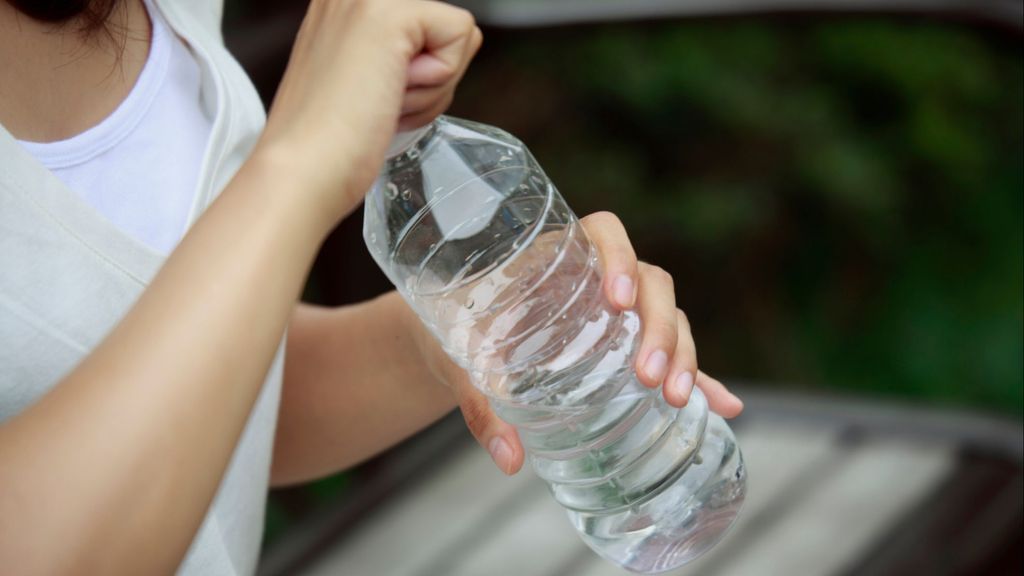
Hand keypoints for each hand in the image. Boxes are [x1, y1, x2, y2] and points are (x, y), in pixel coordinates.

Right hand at [253, 0, 481, 229]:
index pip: (429, 28)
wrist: (304, 170)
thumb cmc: (331, 144)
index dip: (425, 71)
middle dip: (434, 78)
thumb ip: (400, 56)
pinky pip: (461, 35)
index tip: (379, 95)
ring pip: (458, 34)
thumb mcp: (368, 79)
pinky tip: (392, 96)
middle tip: (382, 101)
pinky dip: (437, 81)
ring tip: (382, 102)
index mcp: (347, 5)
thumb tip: (446, 48)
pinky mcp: (390, 13)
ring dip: (433, 86)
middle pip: (448, 29)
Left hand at [418, 212, 743, 474]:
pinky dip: (700, 378)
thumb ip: (480, 405)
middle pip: (651, 283)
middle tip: (647, 376)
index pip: (605, 232)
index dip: (619, 257)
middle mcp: (596, 276)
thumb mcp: (460, 360)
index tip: (617, 300)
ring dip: (681, 353)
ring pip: (668, 315)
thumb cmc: (454, 329)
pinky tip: (724, 406)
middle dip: (657, 328)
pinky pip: (671, 355)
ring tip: (672, 397)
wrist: (450, 336)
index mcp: (557, 256)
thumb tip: (509, 459)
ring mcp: (618, 311)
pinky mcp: (627, 346)